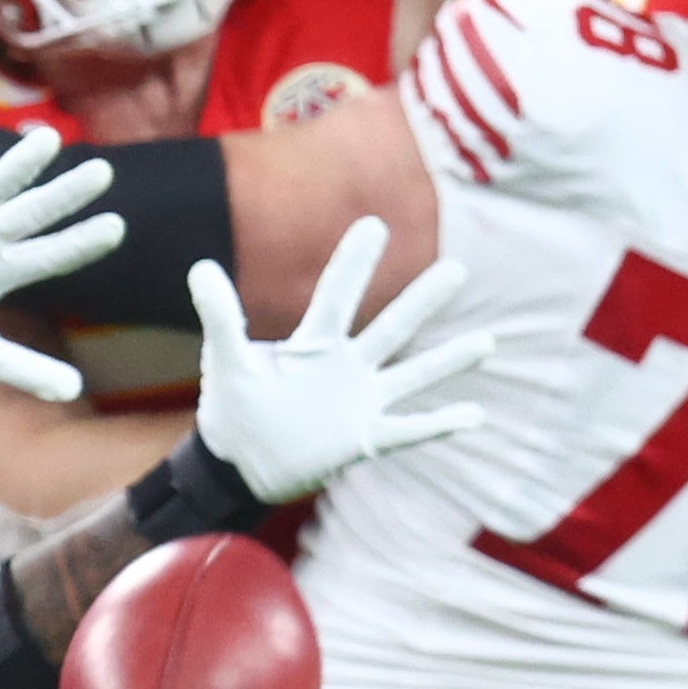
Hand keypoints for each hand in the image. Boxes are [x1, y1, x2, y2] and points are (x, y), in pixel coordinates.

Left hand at [190, 224, 508, 502]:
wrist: (239, 464)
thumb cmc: (234, 408)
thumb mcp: (225, 361)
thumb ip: (219, 316)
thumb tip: (199, 268)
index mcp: (313, 344)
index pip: (337, 297)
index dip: (353, 263)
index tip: (375, 225)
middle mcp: (346, 367)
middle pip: (390, 329)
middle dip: (422, 301)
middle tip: (457, 269)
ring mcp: (360, 402)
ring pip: (412, 377)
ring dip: (448, 361)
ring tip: (488, 343)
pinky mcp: (364, 440)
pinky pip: (408, 431)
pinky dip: (440, 426)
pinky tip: (475, 415)